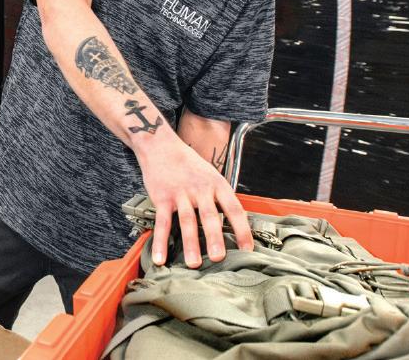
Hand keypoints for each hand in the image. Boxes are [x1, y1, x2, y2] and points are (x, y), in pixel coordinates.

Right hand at [134, 130, 252, 268]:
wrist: (161, 146)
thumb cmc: (188, 164)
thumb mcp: (211, 175)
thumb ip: (220, 197)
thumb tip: (236, 225)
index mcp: (217, 184)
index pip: (234, 208)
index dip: (242, 230)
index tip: (248, 250)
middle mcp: (200, 188)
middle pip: (209, 215)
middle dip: (214, 237)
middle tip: (219, 257)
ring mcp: (180, 193)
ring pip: (186, 221)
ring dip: (190, 244)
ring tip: (193, 263)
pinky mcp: (162, 198)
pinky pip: (162, 223)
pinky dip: (160, 242)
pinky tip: (160, 257)